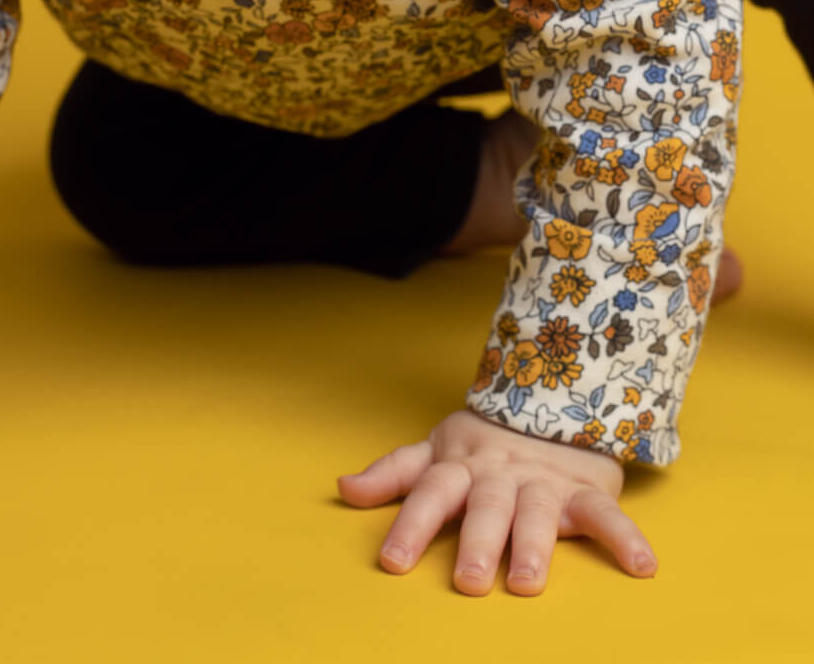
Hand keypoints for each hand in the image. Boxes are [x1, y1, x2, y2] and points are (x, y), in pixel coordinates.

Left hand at [337, 408, 655, 594]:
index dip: (410, 525)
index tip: (392, 561)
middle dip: (477, 543)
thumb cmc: (483, 443)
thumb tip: (342, 488)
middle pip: (486, 509)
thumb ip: (393, 473)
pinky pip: (607, 515)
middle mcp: (500, 476)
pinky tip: (643, 566)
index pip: (429, 493)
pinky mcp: (586, 492)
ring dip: (535, 546)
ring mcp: (544, 483)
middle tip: (469, 583)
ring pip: (538, 513)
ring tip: (527, 582)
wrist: (551, 401)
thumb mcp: (434, 451)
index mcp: (460, 466)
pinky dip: (626, 538)